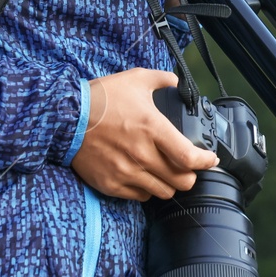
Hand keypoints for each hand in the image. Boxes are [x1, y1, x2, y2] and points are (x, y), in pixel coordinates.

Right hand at [71, 68, 218, 200]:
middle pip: (182, 181)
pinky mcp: (112, 184)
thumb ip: (162, 79)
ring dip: (169, 184)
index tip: (210, 159)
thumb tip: (178, 82)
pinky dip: (147, 189)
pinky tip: (145, 177)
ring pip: (164, 192)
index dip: (206, 161)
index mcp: (152, 129)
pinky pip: (141, 197)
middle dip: (190, 175)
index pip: (189, 157)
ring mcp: (126, 172)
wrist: (65, 117)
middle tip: (187, 167)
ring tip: (166, 173)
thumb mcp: (135, 79)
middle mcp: (142, 154)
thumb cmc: (101, 98)